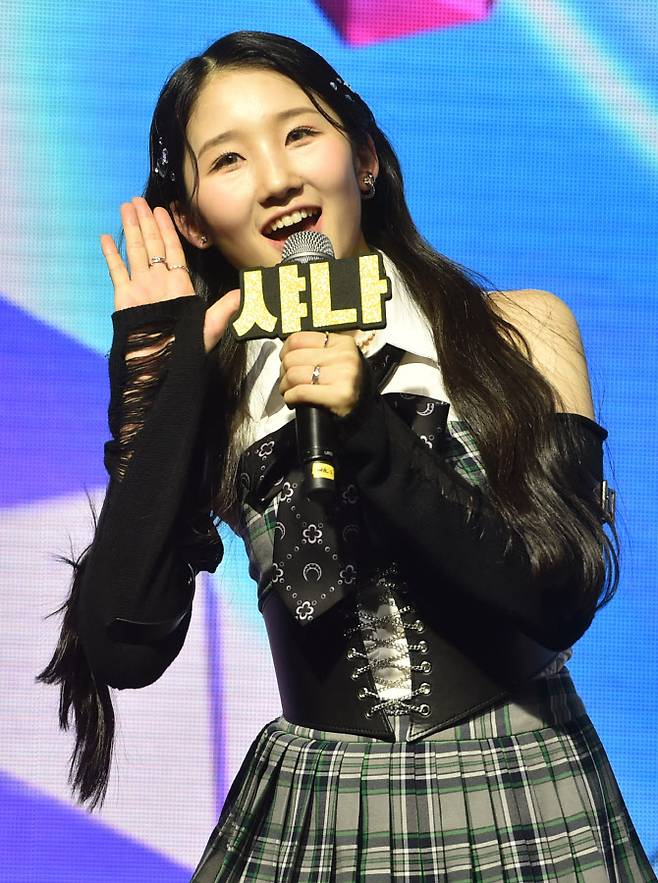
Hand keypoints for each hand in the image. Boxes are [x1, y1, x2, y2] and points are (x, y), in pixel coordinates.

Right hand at [100, 196, 239, 352]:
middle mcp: (159, 282)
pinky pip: (117, 271)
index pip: (173, 250)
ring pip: (134, 251)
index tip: (163, 210)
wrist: (159, 366)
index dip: (168, 229)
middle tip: (139, 200)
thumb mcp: (211, 327)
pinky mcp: (124, 296)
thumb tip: (245, 293)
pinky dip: (111, 254)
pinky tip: (106, 237)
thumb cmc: (186, 348)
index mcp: (179, 286)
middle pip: (152, 245)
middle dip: (147, 221)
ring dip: (130, 228)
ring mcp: (141, 288)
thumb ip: (225, 308)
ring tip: (126, 207)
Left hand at [279, 331, 362, 417]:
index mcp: (341, 343)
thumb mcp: (335, 358)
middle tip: (287, 381)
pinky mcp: (338, 396)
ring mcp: (343, 376)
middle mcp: (344, 357)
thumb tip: (285, 351)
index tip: (285, 361)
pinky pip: (300, 392)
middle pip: (293, 358)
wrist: (362, 407)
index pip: (298, 339)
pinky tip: (294, 400)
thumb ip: (314, 349)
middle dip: (284, 372)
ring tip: (290, 391)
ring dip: (285, 387)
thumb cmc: (343, 383)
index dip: (285, 352)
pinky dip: (290, 398)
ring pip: (293, 375)